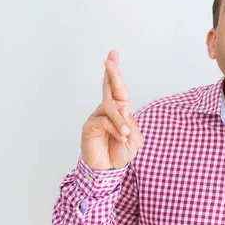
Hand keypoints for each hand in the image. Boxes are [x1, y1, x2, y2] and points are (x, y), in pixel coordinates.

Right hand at [81, 50, 143, 169]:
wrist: (108, 169)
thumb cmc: (121, 152)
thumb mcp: (134, 138)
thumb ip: (131, 123)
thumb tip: (123, 110)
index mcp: (120, 111)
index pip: (118, 89)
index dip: (115, 73)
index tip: (112, 55)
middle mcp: (107, 110)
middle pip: (110, 87)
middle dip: (112, 72)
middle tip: (110, 59)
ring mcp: (97, 117)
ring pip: (111, 107)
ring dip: (120, 120)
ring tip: (125, 133)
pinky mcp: (90, 126)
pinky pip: (104, 121)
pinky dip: (115, 128)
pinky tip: (120, 136)